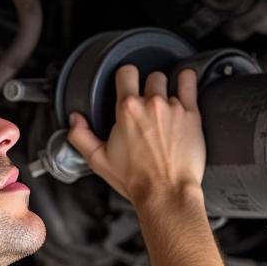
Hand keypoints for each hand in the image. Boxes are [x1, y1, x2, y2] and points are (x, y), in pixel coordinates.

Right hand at [67, 65, 205, 206]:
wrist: (166, 192)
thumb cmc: (135, 179)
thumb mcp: (99, 160)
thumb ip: (81, 136)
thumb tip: (74, 119)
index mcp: (126, 109)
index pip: (126, 73)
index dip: (127, 77)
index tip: (129, 84)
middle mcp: (151, 104)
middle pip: (150, 77)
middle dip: (148, 87)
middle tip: (148, 104)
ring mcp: (173, 107)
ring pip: (168, 81)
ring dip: (165, 90)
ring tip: (166, 103)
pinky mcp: (192, 115)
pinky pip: (189, 84)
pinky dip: (186, 80)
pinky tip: (184, 81)